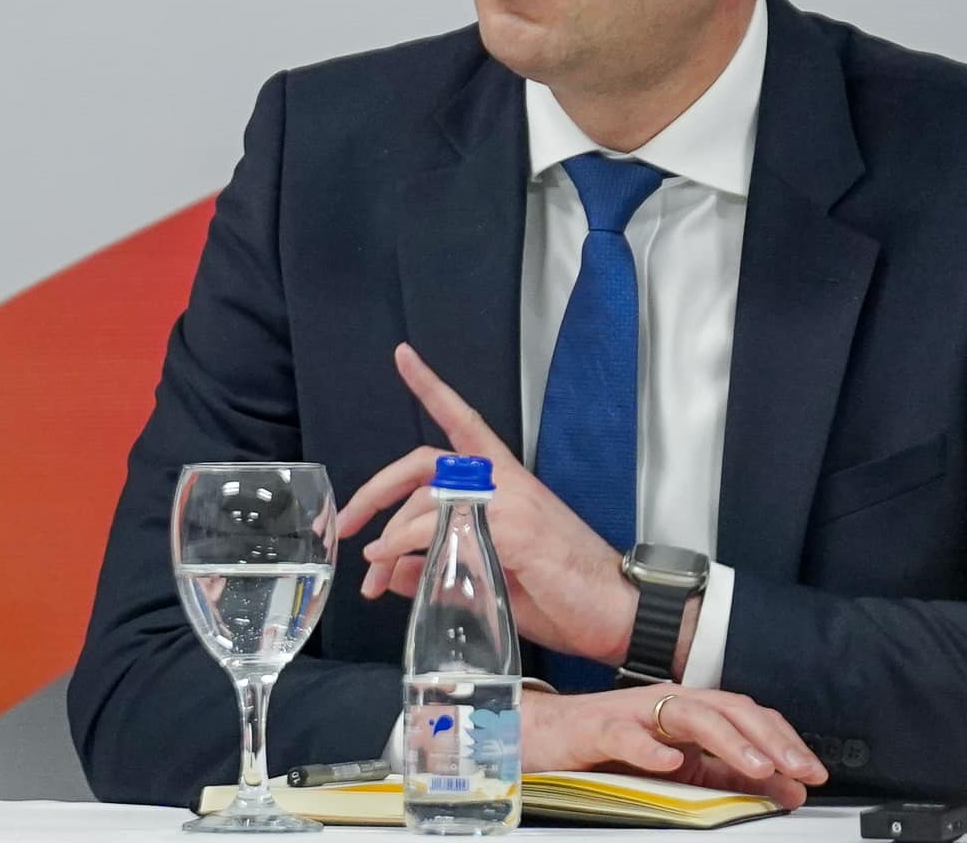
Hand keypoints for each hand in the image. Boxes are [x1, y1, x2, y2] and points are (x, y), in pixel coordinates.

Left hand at [338, 343, 637, 665]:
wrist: (619, 611)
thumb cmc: (563, 595)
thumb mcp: (490, 577)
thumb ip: (439, 566)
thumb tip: (392, 570)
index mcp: (507, 483)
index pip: (463, 422)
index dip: (431, 387)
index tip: (403, 355)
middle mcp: (507, 481)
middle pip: (426, 461)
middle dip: (377, 488)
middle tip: (348, 522)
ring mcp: (511, 502)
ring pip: (428, 498)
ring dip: (389, 535)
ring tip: (370, 573)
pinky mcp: (514, 529)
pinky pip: (443, 526)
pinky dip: (406, 542)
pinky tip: (388, 564)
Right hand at [521, 685, 826, 808]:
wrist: (542, 737)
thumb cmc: (607, 750)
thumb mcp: (676, 768)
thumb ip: (724, 777)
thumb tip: (780, 788)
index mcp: (688, 712)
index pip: (747, 715)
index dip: (783, 739)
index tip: (813, 771)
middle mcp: (667, 704)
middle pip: (728, 708)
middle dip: (769, 738)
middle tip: (800, 769)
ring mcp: (633, 712)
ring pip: (689, 715)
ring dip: (728, 741)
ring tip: (757, 767)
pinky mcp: (596, 727)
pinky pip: (625, 733)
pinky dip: (649, 747)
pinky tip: (670, 762)